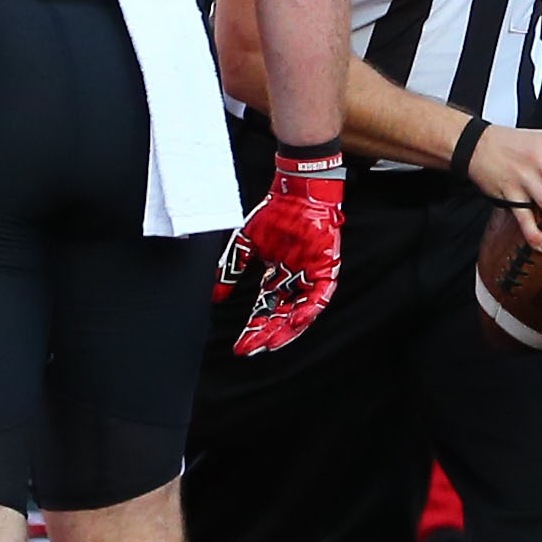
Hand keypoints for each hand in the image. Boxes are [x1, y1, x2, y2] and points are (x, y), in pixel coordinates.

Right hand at [217, 145, 346, 354]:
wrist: (296, 192)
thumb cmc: (273, 213)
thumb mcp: (245, 245)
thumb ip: (231, 270)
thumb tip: (215, 296)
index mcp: (276, 276)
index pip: (263, 309)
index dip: (252, 328)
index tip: (240, 346)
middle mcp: (293, 280)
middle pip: (280, 316)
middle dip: (266, 334)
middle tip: (252, 349)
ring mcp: (310, 275)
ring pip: (300, 312)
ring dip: (287, 329)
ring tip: (270, 343)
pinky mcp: (325, 268)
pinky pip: (320, 295)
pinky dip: (309, 309)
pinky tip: (295, 320)